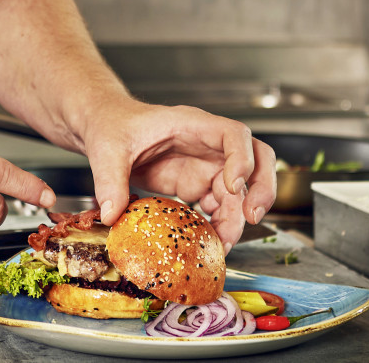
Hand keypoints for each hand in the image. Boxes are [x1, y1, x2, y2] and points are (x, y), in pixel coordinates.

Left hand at [83, 103, 275, 251]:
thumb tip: (112, 213)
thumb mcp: (107, 149)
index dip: (242, 159)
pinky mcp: (196, 184)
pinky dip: (221, 224)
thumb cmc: (113, 124)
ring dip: (238, 217)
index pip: (234, 134)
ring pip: (240, 190)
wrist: (107, 128)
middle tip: (252, 217)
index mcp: (191, 125)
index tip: (233, 186)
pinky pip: (220, 205)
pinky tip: (210, 241)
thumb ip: (110, 179)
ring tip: (223, 244)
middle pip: (255, 160)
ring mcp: (204, 165)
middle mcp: (206, 145)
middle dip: (262, 188)